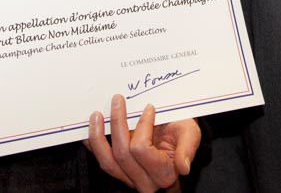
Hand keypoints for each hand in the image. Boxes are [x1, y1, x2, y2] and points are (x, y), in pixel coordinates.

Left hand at [85, 94, 199, 191]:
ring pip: (107, 162)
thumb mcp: (191, 134)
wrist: (175, 135)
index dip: (143, 126)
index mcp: (163, 173)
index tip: (149, 107)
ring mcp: (129, 177)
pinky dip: (92, 144)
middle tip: (117, 99)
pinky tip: (89, 128)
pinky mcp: (118, 171)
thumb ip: (188, 149)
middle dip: (117, 123)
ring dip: (98, 137)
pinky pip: (101, 160)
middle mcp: (145, 180)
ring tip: (96, 115)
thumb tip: (184, 168)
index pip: (141, 149)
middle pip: (122, 154)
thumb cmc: (181, 131)